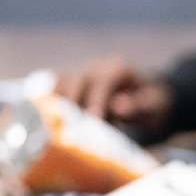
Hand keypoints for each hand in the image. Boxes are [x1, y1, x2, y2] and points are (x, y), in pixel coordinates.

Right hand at [54, 55, 172, 135]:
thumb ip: (139, 106)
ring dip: (54, 104)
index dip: (96, 100)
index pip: (103, 81)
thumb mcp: (154, 105)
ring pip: (58, 83)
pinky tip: (41, 124)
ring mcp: (78, 74)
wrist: (147, 97)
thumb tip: (118, 107)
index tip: (92, 120)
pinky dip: (44, 104)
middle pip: (75, 79)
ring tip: (51, 128)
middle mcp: (94, 67)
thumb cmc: (151, 103)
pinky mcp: (66, 85)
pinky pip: (50, 90)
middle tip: (68, 128)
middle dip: (71, 104)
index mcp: (117, 68)